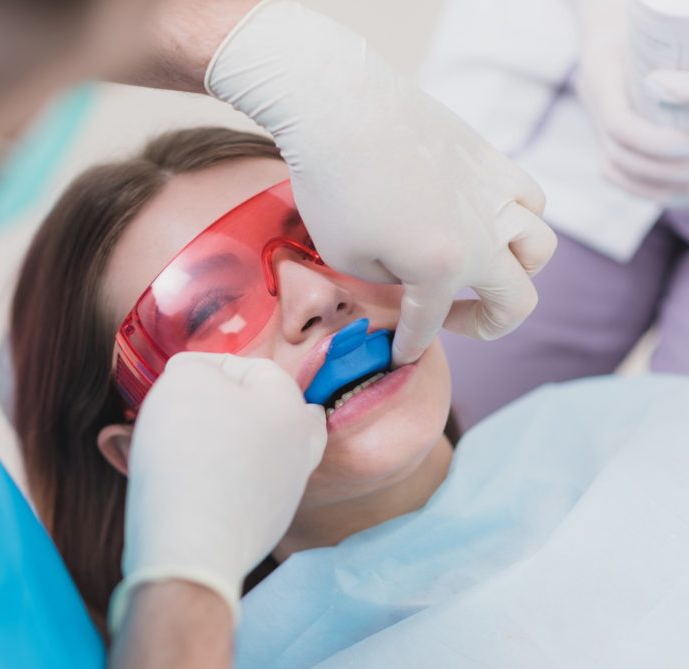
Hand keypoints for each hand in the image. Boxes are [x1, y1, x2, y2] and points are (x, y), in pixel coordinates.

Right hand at [109, 353, 326, 632]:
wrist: (190, 546)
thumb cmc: (190, 452)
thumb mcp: (185, 380)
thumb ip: (195, 367)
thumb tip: (196, 378)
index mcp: (292, 407)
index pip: (252, 367)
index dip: (206, 366)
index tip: (171, 380)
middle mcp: (299, 450)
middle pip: (263, 414)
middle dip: (222, 409)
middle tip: (185, 413)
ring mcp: (283, 495)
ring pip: (248, 454)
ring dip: (213, 446)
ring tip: (168, 450)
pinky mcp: (260, 530)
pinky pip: (234, 491)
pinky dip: (210, 483)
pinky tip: (178, 487)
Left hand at [206, 0, 555, 364]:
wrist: (340, 108)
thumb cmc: (333, 186)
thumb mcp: (345, 257)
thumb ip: (388, 283)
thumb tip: (408, 280)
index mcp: (443, 268)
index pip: (431, 324)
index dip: (410, 345)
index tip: (398, 356)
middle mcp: (484, 235)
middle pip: (518, 300)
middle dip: (488, 324)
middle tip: (453, 320)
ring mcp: (496, 194)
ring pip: (540, 246)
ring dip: (516, 270)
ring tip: (480, 269)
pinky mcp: (491, 159)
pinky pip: (529, 198)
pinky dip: (517, 219)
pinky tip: (484, 219)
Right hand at [573, 0, 688, 199]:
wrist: (618, 26)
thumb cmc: (650, 23)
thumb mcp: (659, 31)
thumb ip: (681, 67)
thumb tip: (669, 86)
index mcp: (602, 74)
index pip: (621, 125)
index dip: (654, 141)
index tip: (687, 142)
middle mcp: (593, 103)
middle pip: (621, 155)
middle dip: (666, 168)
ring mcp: (596, 124)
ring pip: (618, 169)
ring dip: (661, 183)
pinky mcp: (606, 138)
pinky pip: (618, 174)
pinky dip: (648, 189)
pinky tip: (681, 194)